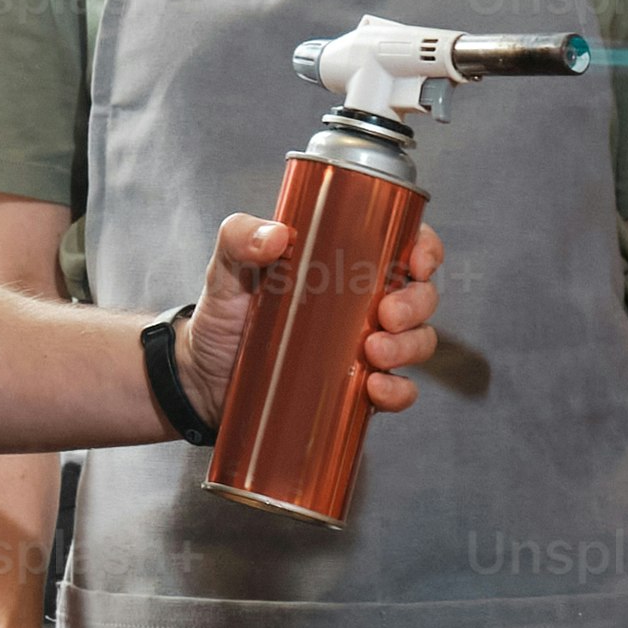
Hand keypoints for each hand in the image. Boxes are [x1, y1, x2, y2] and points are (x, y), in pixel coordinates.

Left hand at [175, 209, 441, 418]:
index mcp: (347, 266)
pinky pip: (398, 391)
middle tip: (388, 313)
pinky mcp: (356, 389)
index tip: (417, 261)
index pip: (404, 246)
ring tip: (375, 352)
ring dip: (410, 347)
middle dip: (417, 304)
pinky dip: (398, 392)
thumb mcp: (226, 269)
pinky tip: (376, 389)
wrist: (202, 379)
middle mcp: (365, 305)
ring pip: (418, 342)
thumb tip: (276, 235)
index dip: (425, 249)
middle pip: (421, 296)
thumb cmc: (223, 316)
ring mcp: (365, 348)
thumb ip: (240, 238)